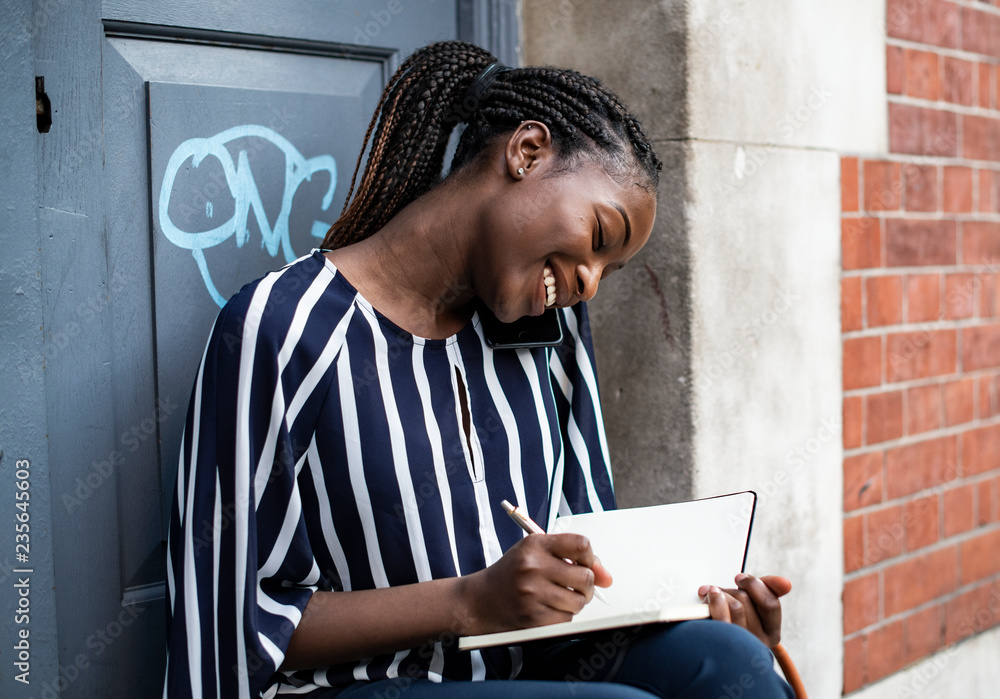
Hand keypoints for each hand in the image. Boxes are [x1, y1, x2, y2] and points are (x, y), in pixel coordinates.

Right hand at [461, 534, 612, 634]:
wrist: (480, 600)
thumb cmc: (511, 573)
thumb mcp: (535, 554)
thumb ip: (571, 558)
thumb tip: (606, 576)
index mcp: (534, 545)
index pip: (581, 545)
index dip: (589, 556)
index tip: (584, 563)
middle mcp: (533, 567)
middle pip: (585, 576)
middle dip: (586, 583)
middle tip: (575, 584)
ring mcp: (532, 593)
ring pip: (579, 600)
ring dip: (575, 601)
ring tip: (559, 596)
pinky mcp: (533, 617)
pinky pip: (567, 619)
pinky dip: (563, 615)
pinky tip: (548, 608)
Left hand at [698, 574, 791, 647]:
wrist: (708, 645)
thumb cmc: (731, 620)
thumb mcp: (752, 605)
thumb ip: (769, 589)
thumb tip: (787, 583)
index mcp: (771, 635)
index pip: (771, 603)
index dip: (753, 584)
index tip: (739, 578)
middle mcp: (758, 644)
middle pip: (746, 600)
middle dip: (732, 589)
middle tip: (722, 592)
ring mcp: (741, 646)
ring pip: (735, 605)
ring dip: (720, 593)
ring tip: (713, 594)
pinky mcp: (722, 646)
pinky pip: (723, 617)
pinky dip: (714, 601)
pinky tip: (707, 596)